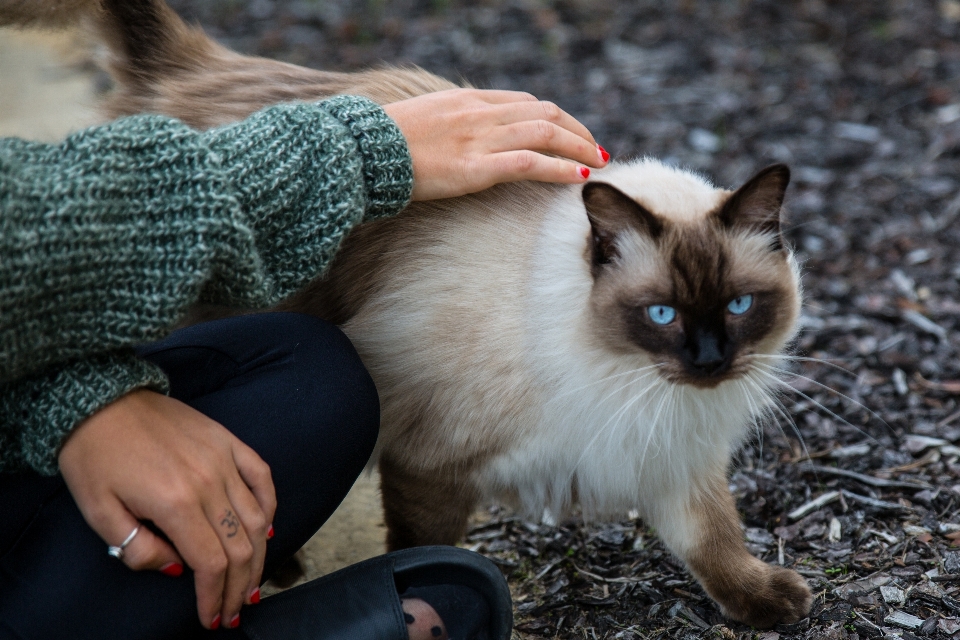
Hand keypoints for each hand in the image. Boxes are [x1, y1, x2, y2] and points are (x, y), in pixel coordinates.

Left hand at [58, 390, 275, 628]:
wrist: (101, 399)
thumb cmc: (95, 456)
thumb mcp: (98, 513)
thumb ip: (139, 549)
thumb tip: (176, 569)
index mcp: (175, 502)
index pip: (210, 563)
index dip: (214, 597)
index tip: (211, 618)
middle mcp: (208, 481)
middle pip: (240, 547)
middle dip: (240, 586)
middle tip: (235, 610)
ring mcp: (223, 458)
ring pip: (257, 518)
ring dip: (259, 556)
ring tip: (252, 582)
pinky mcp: (228, 441)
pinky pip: (262, 477)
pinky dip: (270, 506)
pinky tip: (267, 529)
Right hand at [382, 88, 607, 199]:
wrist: (361, 153)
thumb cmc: (381, 146)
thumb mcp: (419, 123)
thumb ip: (448, 125)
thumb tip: (457, 139)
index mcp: (466, 102)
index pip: (523, 102)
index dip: (554, 116)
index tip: (570, 131)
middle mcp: (478, 114)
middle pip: (543, 113)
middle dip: (576, 129)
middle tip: (596, 148)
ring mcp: (479, 139)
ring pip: (544, 133)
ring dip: (578, 146)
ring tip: (599, 161)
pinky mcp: (476, 168)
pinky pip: (530, 163)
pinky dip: (559, 167)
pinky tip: (578, 176)